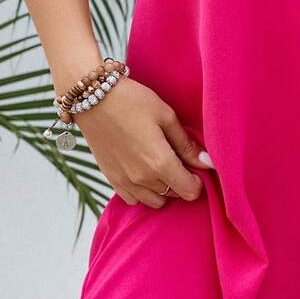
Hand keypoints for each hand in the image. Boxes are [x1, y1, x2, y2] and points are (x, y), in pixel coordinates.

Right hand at [66, 75, 214, 207]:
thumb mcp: (166, 116)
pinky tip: (143, 171)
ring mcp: (124, 181)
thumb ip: (186, 144)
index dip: (198, 181)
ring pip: (154, 201)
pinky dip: (143, 192)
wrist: (91, 98)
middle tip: (178, 159)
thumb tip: (208, 163)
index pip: (190, 191)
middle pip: (174, 195)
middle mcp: (142, 178)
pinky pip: (133, 199)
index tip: (195, 166)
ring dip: (163, 188)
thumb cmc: (132, 101)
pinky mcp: (111, 178)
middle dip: (181, 181)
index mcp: (160, 162)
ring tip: (161, 165)